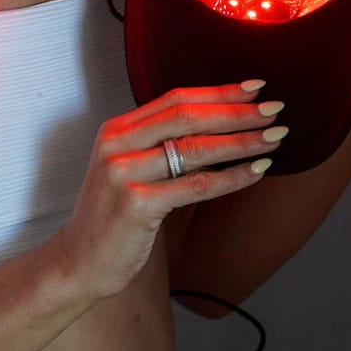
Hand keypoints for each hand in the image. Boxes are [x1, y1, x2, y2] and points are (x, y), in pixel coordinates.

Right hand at [50, 81, 286, 300]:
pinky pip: (195, 186)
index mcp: (117, 129)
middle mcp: (118, 143)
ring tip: (273, 138)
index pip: (175, 98)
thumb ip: (157, 145)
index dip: (218, 91)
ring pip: (196, 148)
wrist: (77, 263)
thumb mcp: (126, 169)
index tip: (254, 87)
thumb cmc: (110, 218)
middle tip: (273, 109)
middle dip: (236, 111)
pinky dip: (231, 177)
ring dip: (242, 142)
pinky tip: (256, 172)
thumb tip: (216, 127)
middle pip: (188, 116)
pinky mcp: (136, 203)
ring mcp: (124, 172)